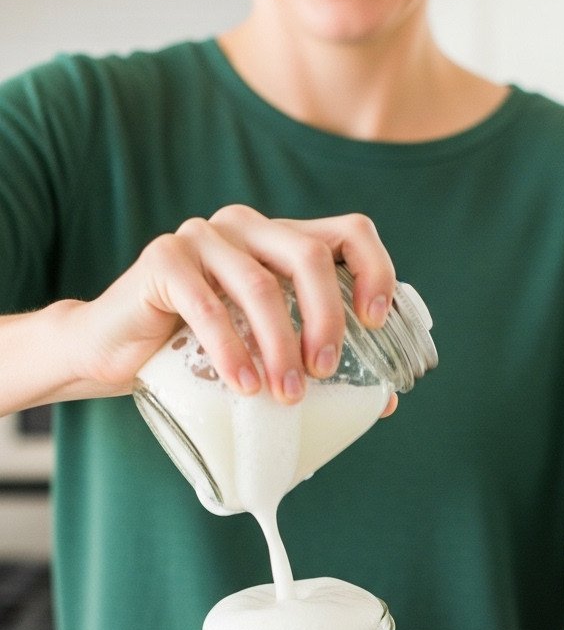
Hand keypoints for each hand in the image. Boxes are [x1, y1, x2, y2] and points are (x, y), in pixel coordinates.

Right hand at [64, 207, 396, 404]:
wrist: (113, 353)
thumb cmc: (195, 354)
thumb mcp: (263, 352)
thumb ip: (312, 363)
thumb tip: (382, 402)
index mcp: (279, 240)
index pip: (348, 232)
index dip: (373, 272)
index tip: (374, 323)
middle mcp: (245, 227)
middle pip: (309, 256)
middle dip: (327, 320)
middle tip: (324, 373)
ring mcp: (202, 237)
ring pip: (261, 285)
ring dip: (281, 347)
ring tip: (286, 396)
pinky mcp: (163, 259)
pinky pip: (207, 305)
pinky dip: (231, 351)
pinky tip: (244, 386)